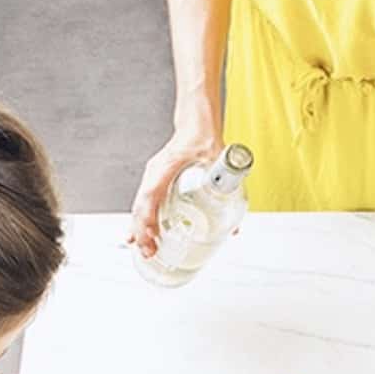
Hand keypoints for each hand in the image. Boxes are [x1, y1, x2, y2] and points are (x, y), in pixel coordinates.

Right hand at [128, 125, 221, 256]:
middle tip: (148, 252)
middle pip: (141, 205)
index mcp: (167, 165)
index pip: (151, 195)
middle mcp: (155, 171)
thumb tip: (235, 227)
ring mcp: (153, 175)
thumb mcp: (220, 162)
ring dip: (139, 228)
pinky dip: (143, 219)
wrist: (195, 121)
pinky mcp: (156, 179)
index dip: (149, 218)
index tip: (152, 236)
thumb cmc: (203, 136)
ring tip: (143, 249)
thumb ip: (230, 190)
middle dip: (141, 230)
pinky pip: (145, 202)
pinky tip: (144, 235)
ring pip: (140, 205)